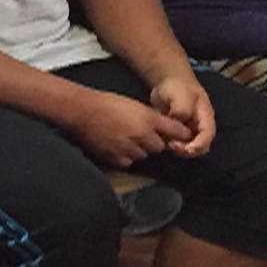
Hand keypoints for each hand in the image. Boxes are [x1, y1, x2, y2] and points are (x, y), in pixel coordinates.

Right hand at [67, 89, 190, 166]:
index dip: (180, 134)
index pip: (175, 131)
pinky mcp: (116, 158)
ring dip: (139, 150)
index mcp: (149, 119)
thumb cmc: (108, 104)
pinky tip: (117, 146)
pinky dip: (125, 157)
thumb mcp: (136, 105)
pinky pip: (128, 162)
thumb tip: (162, 128)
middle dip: (154, 143)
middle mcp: (142, 135)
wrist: (83, 111)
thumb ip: (151, 118)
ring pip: (144, 155)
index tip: (183, 137)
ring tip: (126, 139)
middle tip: (143, 135)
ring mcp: (129, 148)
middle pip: (159, 147)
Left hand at [147, 73, 215, 156]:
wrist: (167, 82)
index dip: (200, 145)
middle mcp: (199, 126)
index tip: (187, 149)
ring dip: (178, 149)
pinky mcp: (177, 133)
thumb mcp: (181, 95)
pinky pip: (177, 144)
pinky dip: (170, 145)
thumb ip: (182, 110)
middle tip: (172, 145)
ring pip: (188, 148)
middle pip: (200, 146)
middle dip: (187, 150)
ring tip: (165, 142)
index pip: (208, 135)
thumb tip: (179, 125)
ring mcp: (189, 130)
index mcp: (205, 117)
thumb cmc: (177, 87)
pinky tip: (160, 138)